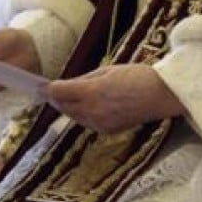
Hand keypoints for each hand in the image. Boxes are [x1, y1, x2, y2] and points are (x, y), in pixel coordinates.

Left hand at [46, 64, 183, 132]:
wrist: (161, 95)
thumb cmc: (137, 76)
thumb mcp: (108, 70)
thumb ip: (85, 79)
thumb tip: (69, 84)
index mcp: (91, 92)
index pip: (59, 92)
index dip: (48, 89)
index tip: (41, 86)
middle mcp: (93, 110)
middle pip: (63, 107)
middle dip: (55, 99)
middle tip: (49, 91)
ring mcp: (100, 123)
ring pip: (74, 117)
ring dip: (68, 107)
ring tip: (66, 98)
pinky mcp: (108, 131)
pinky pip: (87, 123)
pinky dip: (82, 115)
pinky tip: (85, 106)